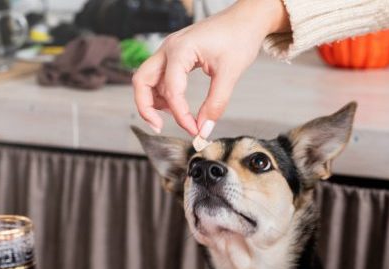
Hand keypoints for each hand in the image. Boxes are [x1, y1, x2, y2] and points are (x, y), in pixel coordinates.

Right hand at [133, 0, 289, 134]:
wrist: (246, 19)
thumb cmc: (239, 36)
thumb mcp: (230, 73)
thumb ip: (216, 104)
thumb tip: (204, 128)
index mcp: (180, 49)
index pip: (171, 90)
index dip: (180, 115)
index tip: (194, 130)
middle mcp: (169, 48)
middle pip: (142, 81)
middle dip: (146, 107)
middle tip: (159, 127)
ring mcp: (170, 50)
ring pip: (147, 79)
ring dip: (152, 100)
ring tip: (172, 117)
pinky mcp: (175, 55)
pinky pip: (158, 76)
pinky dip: (162, 93)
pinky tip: (175, 105)